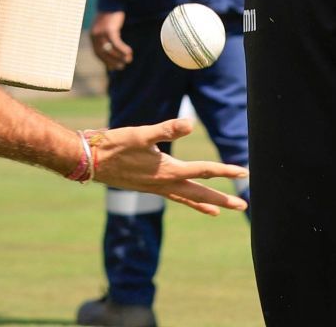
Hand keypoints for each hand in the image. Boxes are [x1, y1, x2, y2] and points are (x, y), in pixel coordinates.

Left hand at [90, 11, 131, 70]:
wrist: (111, 1)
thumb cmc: (109, 15)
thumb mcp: (104, 27)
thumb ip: (105, 38)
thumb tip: (109, 50)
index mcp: (93, 36)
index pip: (97, 54)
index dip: (106, 62)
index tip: (113, 68)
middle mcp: (95, 36)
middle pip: (103, 54)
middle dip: (113, 62)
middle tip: (122, 66)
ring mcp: (101, 33)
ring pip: (110, 50)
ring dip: (120, 57)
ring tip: (128, 60)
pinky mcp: (109, 29)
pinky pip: (116, 43)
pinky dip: (123, 49)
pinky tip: (129, 52)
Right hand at [91, 118, 248, 215]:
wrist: (90, 161)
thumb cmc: (115, 145)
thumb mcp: (141, 134)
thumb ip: (166, 129)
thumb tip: (190, 124)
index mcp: (168, 171)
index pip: (203, 170)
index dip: (225, 170)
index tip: (244, 173)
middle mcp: (165, 183)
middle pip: (200, 193)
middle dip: (223, 199)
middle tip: (243, 205)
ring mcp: (156, 188)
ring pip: (187, 198)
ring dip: (206, 203)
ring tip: (221, 210)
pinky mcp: (149, 187)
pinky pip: (174, 197)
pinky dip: (187, 201)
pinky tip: (190, 200)